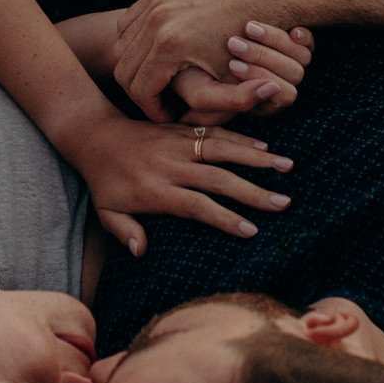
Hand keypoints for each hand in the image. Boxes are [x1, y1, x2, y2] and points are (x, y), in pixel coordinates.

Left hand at [72, 107, 294, 254]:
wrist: (95, 135)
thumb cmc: (104, 181)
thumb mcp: (105, 211)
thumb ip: (124, 231)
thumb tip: (141, 252)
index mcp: (155, 190)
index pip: (196, 205)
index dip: (224, 217)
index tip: (252, 230)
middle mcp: (171, 165)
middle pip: (217, 179)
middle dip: (253, 192)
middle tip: (283, 204)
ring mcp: (179, 144)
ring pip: (223, 150)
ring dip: (256, 160)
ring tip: (288, 168)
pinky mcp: (183, 130)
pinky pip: (216, 133)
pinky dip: (241, 139)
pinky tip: (266, 149)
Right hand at [114, 0, 314, 119]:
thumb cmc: (250, 43)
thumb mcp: (233, 80)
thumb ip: (210, 108)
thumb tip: (190, 129)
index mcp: (170, 44)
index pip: (140, 89)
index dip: (151, 109)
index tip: (166, 116)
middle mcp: (156, 19)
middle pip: (125, 68)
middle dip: (140, 91)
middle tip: (159, 102)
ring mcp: (156, 1)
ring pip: (123, 45)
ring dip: (136, 67)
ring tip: (159, 81)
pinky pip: (131, 22)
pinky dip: (136, 41)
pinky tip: (156, 56)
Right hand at [168, 22, 315, 122]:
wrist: (180, 50)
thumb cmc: (187, 77)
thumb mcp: (203, 94)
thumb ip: (236, 100)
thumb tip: (274, 88)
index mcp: (262, 104)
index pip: (283, 95)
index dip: (260, 78)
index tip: (231, 65)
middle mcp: (277, 85)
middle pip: (295, 74)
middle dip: (263, 57)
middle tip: (233, 43)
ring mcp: (285, 63)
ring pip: (302, 56)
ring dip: (275, 40)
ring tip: (248, 27)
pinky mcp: (288, 42)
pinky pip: (307, 42)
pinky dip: (299, 34)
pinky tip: (280, 26)